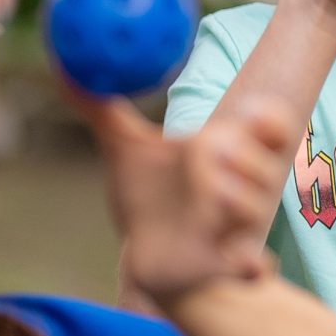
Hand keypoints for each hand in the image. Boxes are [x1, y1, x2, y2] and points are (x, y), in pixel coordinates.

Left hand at [81, 92, 294, 307]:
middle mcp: (235, 191)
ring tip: (217, 193)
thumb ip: (102, 108)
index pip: (267, 130)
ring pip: (255, 212)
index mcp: (221, 157)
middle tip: (213, 146)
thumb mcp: (125, 149)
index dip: (268, 118)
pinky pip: (250, 268)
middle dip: (246, 156)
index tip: (249, 109)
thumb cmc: (146, 200)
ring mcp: (232, 230)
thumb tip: (67, 67)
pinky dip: (252, 265)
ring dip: (242, 201)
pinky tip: (246, 262)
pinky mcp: (223, 267)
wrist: (146, 257)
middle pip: (265, 167)